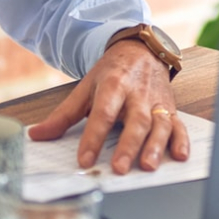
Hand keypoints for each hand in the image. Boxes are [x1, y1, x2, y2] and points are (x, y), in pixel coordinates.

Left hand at [26, 40, 190, 174]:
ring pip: (160, 124)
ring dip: (155, 146)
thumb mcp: (86, 88)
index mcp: (114, 85)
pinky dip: (182, 140)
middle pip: (135, 121)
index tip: (85, 160)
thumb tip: (37, 135)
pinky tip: (180, 156)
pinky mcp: (170, 109)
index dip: (93, 137)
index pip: (103, 113)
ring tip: (148, 166)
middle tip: (119, 167)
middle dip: (128, 145)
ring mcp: (157, 102)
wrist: (142, 50)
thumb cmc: (113, 73)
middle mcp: (138, 94)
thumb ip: (63, 115)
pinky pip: (179, 125)